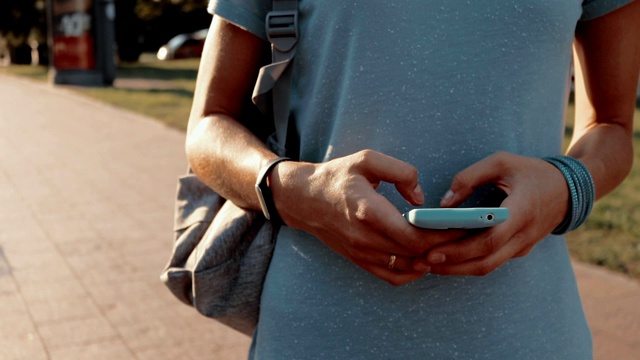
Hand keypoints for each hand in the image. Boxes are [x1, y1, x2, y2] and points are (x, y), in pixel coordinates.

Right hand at [269, 149, 466, 284]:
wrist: (303, 199)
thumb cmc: (336, 177)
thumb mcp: (366, 159)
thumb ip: (401, 172)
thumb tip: (421, 199)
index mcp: (368, 211)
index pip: (414, 236)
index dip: (442, 235)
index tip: (461, 225)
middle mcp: (365, 237)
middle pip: (415, 254)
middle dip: (445, 247)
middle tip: (465, 235)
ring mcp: (361, 252)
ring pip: (407, 268)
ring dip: (432, 260)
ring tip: (450, 245)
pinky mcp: (359, 260)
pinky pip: (392, 276)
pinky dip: (413, 273)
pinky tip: (425, 258)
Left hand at [419, 152, 568, 275]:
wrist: (570, 189)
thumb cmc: (531, 171)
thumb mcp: (502, 162)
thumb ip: (469, 177)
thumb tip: (443, 203)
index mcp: (521, 212)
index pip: (489, 240)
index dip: (459, 250)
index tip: (432, 251)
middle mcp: (523, 236)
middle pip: (484, 261)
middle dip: (451, 265)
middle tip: (421, 263)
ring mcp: (523, 246)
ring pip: (488, 267)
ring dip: (456, 269)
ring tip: (426, 264)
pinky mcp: (519, 250)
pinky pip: (492, 261)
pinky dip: (468, 263)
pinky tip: (445, 259)